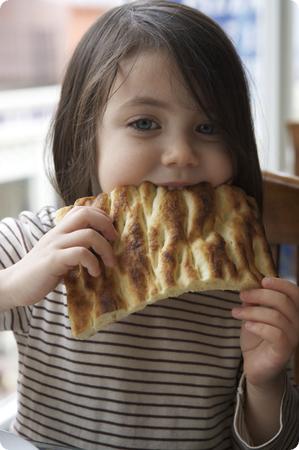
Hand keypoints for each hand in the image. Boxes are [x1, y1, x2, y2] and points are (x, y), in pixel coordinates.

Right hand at [3, 206, 117, 307]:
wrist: (14, 286)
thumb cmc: (40, 273)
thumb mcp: (59, 253)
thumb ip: (74, 247)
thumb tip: (100, 247)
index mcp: (59, 230)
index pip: (82, 209)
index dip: (101, 216)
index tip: (110, 233)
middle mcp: (57, 233)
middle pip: (86, 214)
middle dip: (106, 225)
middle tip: (114, 241)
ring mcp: (55, 246)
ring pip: (88, 235)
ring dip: (105, 250)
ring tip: (108, 263)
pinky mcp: (53, 260)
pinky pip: (80, 253)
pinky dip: (93, 263)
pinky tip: (94, 273)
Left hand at [232, 277, 298, 386]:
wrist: (255, 364)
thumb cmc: (257, 337)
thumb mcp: (254, 314)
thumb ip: (255, 301)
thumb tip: (250, 287)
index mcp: (292, 311)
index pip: (295, 292)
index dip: (280, 283)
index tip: (262, 280)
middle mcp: (297, 324)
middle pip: (284, 302)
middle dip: (260, 295)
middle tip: (242, 295)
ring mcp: (293, 338)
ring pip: (276, 317)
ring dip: (252, 311)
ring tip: (236, 312)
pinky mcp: (284, 351)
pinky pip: (275, 334)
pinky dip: (258, 326)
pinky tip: (247, 326)